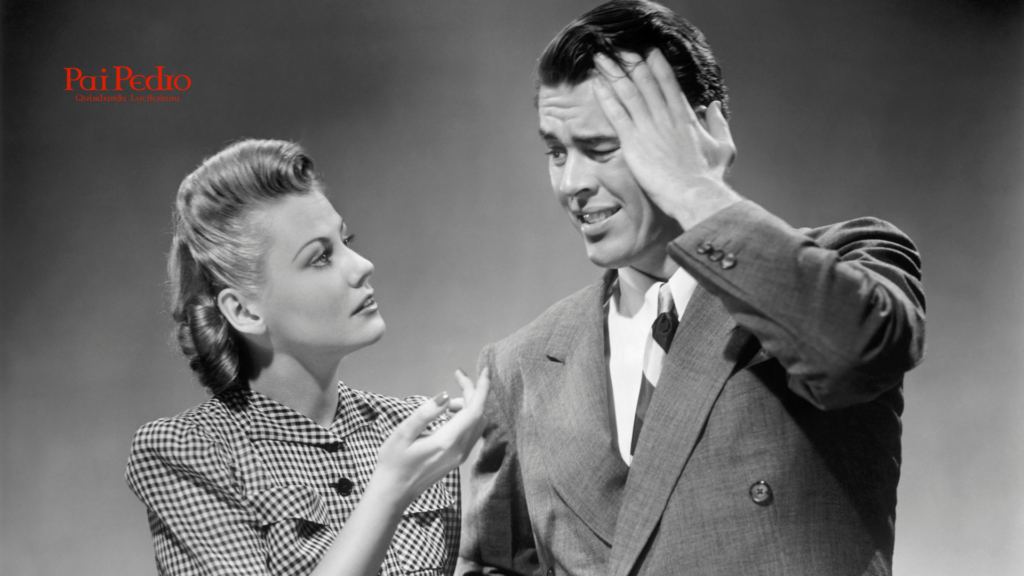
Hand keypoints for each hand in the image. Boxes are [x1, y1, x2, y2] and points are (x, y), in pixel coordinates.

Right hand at [370, 367, 489, 509]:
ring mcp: (460, 456)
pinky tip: (448, 415)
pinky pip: (471, 432)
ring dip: (469, 405)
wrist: (393, 494)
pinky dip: (466, 417)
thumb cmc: (393, 463)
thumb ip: (425, 413)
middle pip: (479, 414)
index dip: (482, 388)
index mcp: (448, 441)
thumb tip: (445, 396)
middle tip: (457, 377)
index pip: (475, 410)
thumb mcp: (403, 434)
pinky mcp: (457, 459)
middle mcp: (460, 449)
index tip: (484, 370)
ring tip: (448, 402)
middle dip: (473, 393)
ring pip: (477, 424)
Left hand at [591, 49, 740, 228]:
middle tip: (618, 49)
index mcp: (685, 116)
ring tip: (601, 59)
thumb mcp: (723, 146)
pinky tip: (597, 84)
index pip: (668, 83)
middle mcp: (665, 116)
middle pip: (645, 82)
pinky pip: (616, 114)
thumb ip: (718, 123)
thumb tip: (714, 106)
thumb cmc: (709, 177)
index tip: (648, 52)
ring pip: (628, 93)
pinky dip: (606, 97)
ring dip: (613, 73)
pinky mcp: (633, 142)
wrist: (695, 194)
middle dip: (631, 63)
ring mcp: (648, 127)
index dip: (657, 65)